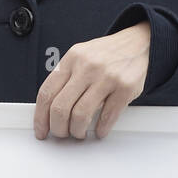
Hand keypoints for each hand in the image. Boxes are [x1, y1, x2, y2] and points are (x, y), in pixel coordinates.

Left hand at [34, 20, 149, 140]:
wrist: (137, 43)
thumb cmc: (105, 55)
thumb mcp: (80, 56)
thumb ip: (64, 78)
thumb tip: (48, 110)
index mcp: (71, 59)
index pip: (47, 92)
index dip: (40, 117)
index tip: (41, 130)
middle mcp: (87, 67)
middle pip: (60, 107)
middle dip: (58, 128)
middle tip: (62, 134)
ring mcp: (106, 77)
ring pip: (81, 115)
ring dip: (77, 131)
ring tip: (79, 132)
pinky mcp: (125, 87)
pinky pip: (107, 116)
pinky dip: (100, 130)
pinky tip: (99, 130)